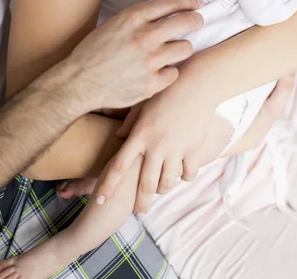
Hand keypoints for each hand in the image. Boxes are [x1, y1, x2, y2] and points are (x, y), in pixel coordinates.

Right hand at [66, 0, 203, 112]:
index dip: (188, 1)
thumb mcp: (115, 23)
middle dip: (196, 20)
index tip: (196, 2)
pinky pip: (174, 73)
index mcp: (133, 18)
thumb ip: (139, 18)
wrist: (79, 82)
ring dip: (181, 48)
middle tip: (197, 21)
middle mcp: (145, 36)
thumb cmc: (94, 51)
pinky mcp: (152, 83)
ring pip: (186, 48)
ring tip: (171, 51)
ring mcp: (150, 61)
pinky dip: (168, 73)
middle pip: (187, 22)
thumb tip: (167, 11)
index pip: (171, 2)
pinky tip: (157, 72)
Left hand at [94, 75, 214, 207]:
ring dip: (163, 189)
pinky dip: (185, 176)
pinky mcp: (194, 149)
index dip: (109, 186)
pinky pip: (188, 174)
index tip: (100, 201)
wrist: (197, 86)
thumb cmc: (166, 92)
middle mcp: (157, 145)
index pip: (119, 166)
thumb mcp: (143, 105)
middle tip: (139, 211)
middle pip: (146, 185)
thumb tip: (118, 137)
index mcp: (140, 134)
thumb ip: (129, 124)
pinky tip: (182, 172)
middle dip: (141, 203)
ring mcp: (176, 148)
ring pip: (168, 183)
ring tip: (161, 188)